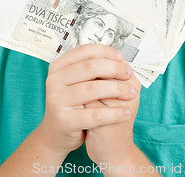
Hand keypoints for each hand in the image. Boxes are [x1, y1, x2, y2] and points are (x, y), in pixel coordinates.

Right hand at [36, 45, 135, 160]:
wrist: (57, 134)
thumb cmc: (72, 104)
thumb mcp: (76, 81)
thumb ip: (91, 68)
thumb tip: (118, 58)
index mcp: (58, 66)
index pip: (85, 51)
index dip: (105, 52)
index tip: (120, 57)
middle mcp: (54, 80)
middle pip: (90, 67)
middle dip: (115, 69)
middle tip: (128, 74)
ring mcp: (57, 100)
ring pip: (93, 89)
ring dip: (117, 90)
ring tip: (130, 93)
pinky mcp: (65, 120)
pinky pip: (95, 115)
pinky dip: (114, 113)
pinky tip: (125, 112)